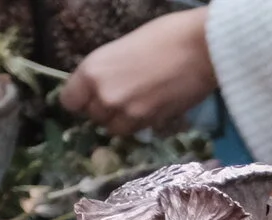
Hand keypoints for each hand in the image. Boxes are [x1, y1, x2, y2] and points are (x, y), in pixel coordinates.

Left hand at [59, 8, 215, 135]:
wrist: (201, 48)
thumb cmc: (164, 36)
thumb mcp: (120, 50)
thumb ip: (106, 73)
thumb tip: (101, 89)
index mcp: (92, 71)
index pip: (70, 102)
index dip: (81, 100)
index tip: (92, 96)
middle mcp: (105, 96)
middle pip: (94, 117)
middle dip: (104, 110)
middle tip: (122, 96)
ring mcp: (129, 113)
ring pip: (115, 129)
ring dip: (123, 120)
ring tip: (138, 104)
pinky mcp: (152, 123)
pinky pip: (137, 130)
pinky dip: (141, 123)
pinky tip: (153, 106)